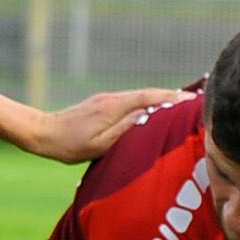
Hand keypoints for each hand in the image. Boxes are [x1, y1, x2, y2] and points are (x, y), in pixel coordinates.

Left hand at [23, 86, 184, 163]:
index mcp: (114, 107)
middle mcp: (113, 98)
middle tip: (197, 102)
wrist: (43, 132)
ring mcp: (108, 100)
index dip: (173, 98)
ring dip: (163, 101)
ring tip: (184, 107)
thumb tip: (150, 119)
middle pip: (150, 95)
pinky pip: (133, 102)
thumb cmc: (69, 144)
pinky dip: (149, 105)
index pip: (151, 98)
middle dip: (174, 97)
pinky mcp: (104, 105)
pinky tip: (157, 114)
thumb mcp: (99, 144)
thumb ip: (125, 131)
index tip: (193, 100)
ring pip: (142, 98)